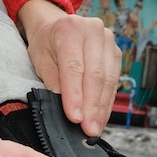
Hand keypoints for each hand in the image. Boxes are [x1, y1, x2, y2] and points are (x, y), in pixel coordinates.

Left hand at [18, 0, 120, 135]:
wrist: (57, 26)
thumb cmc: (46, 44)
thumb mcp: (40, 60)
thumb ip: (52, 82)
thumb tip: (65, 109)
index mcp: (70, 29)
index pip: (74, 68)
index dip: (75, 96)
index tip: (75, 119)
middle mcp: (93, 31)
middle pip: (96, 75)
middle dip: (92, 107)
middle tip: (88, 130)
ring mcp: (109, 42)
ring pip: (108, 80)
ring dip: (102, 108)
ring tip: (95, 128)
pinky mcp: (116, 54)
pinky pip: (114, 82)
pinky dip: (106, 102)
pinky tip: (101, 117)